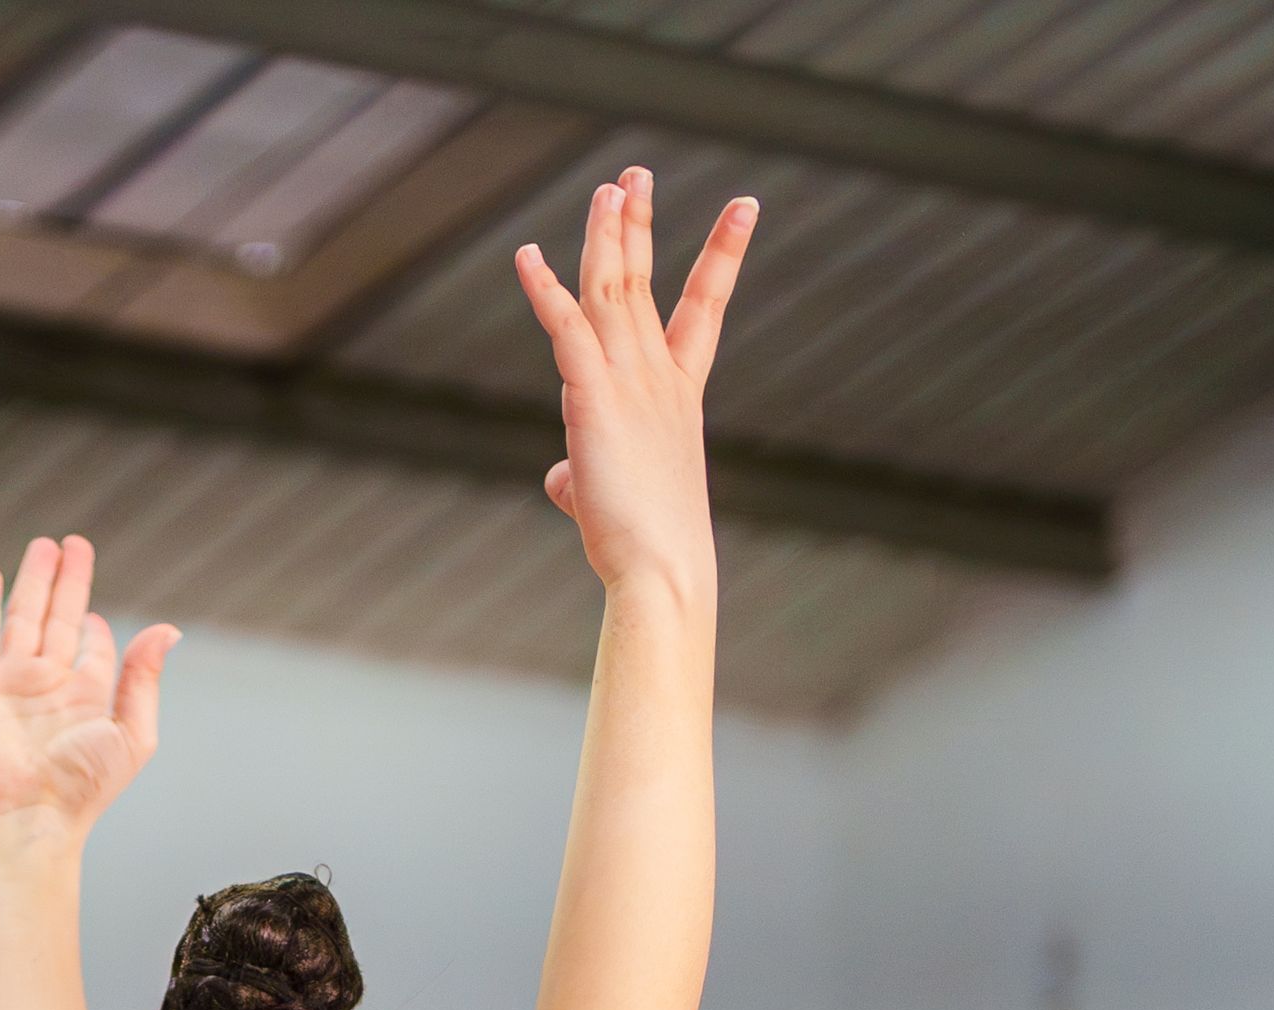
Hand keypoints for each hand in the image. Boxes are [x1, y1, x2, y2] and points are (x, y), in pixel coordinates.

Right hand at [0, 534, 171, 844]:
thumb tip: (168, 630)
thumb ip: (144, 679)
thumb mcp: (132, 732)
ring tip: (43, 545)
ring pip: (23, 614)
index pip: (91, 647)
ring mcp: (9, 679)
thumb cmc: (82, 786)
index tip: (95, 615)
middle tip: (72, 543)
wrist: (26, 815)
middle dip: (66, 581)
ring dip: (33, 579)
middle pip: (57, 618)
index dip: (95, 626)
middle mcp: (46, 683)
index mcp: (84, 696)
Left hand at [517, 170, 750, 606]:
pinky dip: (545, 290)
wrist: (662, 571)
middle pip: (646, 281)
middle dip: (639, 223)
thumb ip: (582, 474)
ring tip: (608, 185)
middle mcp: (658, 376)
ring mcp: (629, 382)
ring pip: (611, 290)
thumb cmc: (646, 545)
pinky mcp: (592, 398)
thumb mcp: (612, 499)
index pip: (705, 308)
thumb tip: (560, 479)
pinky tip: (527, 256)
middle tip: (634, 174)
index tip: (746, 205)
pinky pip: (565, 329)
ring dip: (606, 234)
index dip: (723, 254)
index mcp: (677, 392)